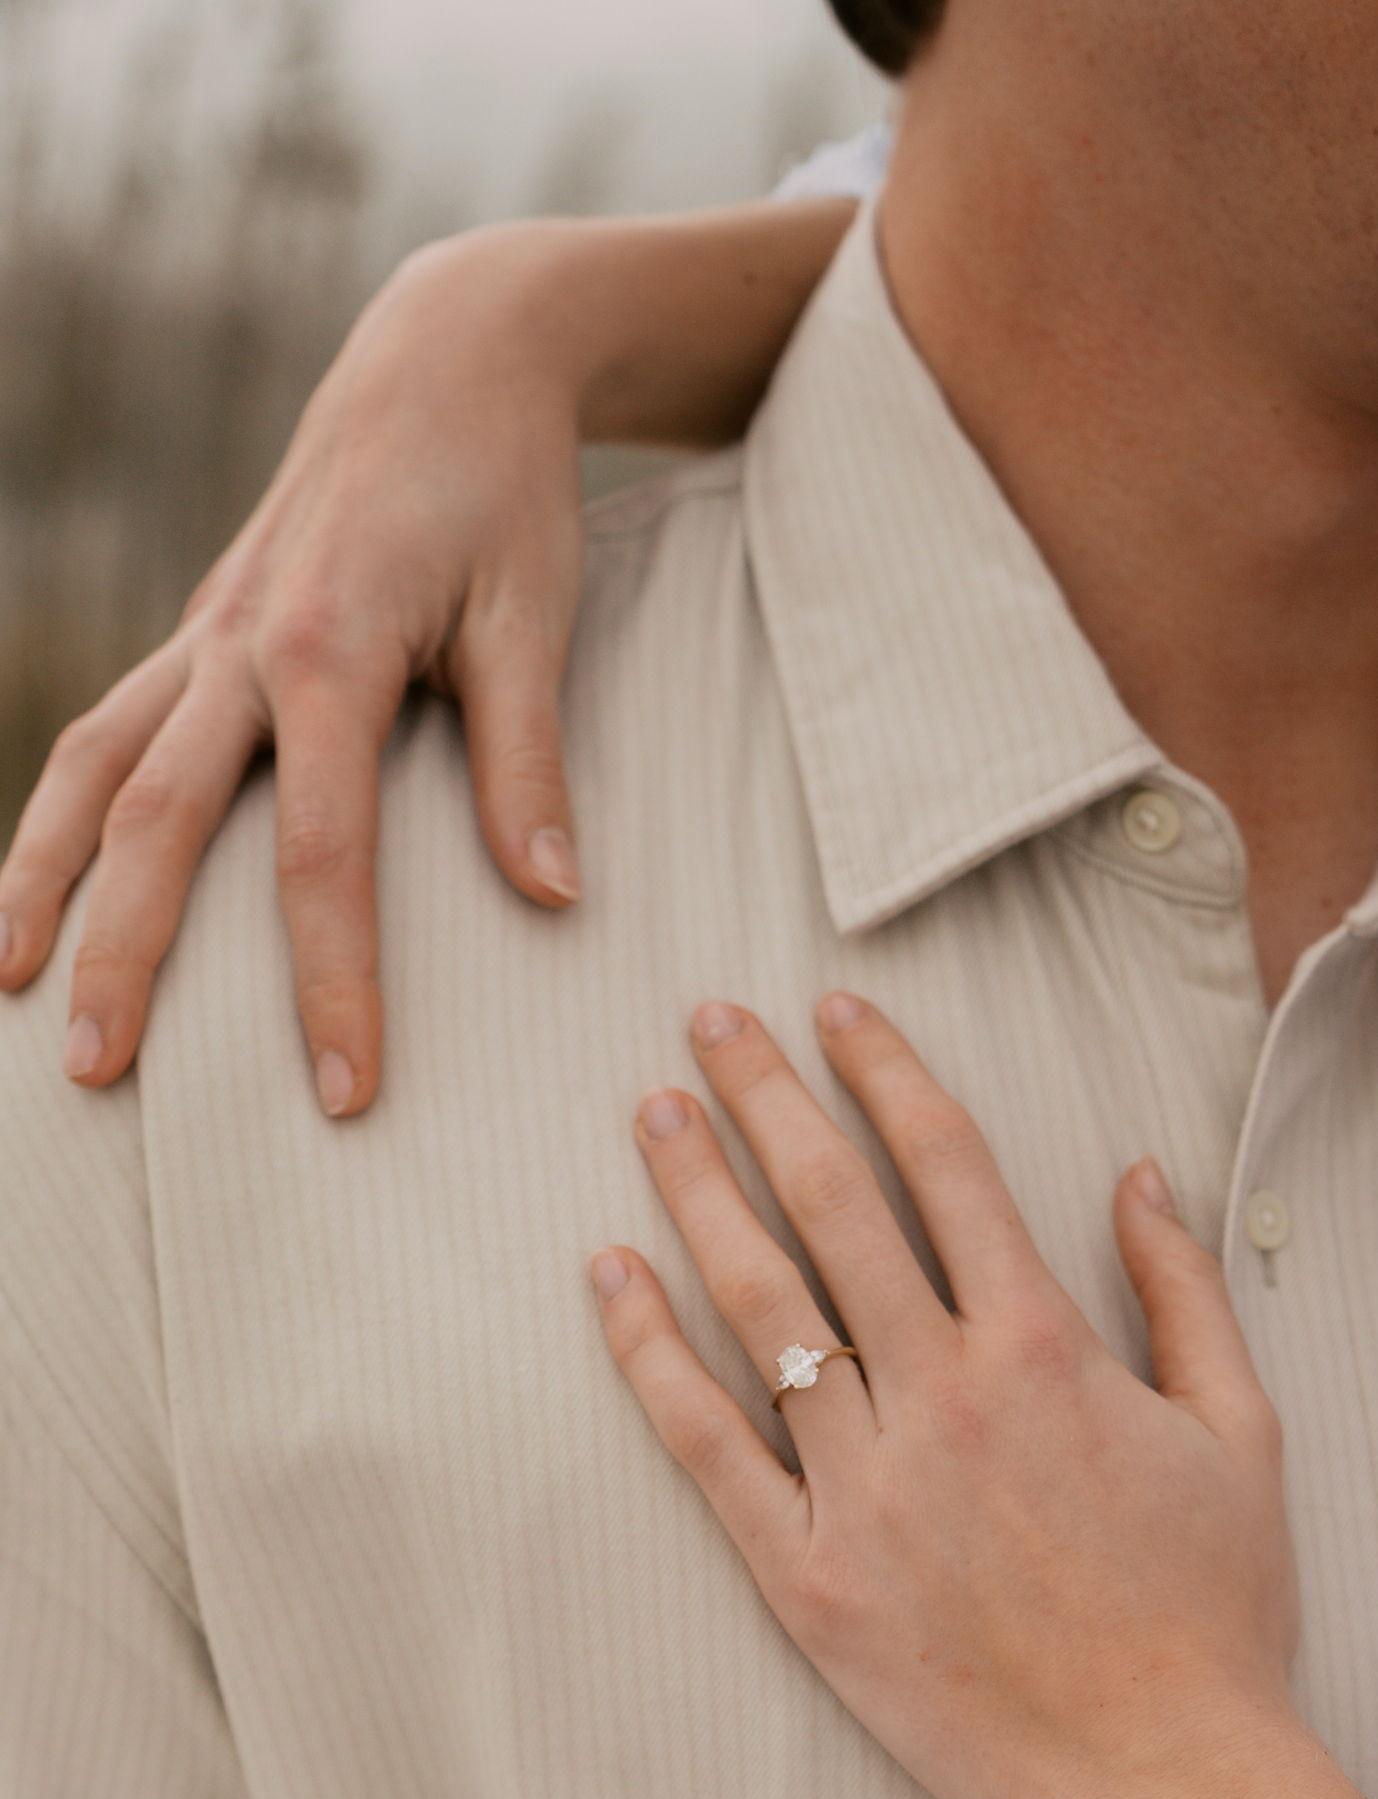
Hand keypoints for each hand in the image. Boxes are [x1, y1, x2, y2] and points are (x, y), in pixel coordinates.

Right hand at [0, 199, 849, 1114]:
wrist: (447, 358)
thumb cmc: (506, 490)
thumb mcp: (534, 619)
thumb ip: (530, 760)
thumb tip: (552, 898)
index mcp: (330, 653)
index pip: (327, 855)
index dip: (334, 981)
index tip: (343, 1091)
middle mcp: (241, 647)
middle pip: (161, 825)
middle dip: (125, 957)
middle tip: (96, 1077)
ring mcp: (206, 634)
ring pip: (93, 769)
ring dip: (40, 878)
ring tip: (2, 990)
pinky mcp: (203, 629)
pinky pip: (107, 727)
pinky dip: (60, 805)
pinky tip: (41, 871)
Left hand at [589, 995, 1370, 1798]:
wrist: (1163, 1777)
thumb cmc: (1214, 1603)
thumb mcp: (1240, 1427)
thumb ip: (1184, 1286)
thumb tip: (1139, 1171)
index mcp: (1042, 1343)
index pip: (944, 1162)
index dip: (885, 1070)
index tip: (837, 1008)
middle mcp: (941, 1392)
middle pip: (832, 1204)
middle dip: (766, 1095)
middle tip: (710, 1018)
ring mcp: (862, 1482)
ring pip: (759, 1304)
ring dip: (699, 1193)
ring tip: (653, 1111)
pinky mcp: (806, 1574)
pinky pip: (707, 1444)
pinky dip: (648, 1354)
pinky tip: (610, 1276)